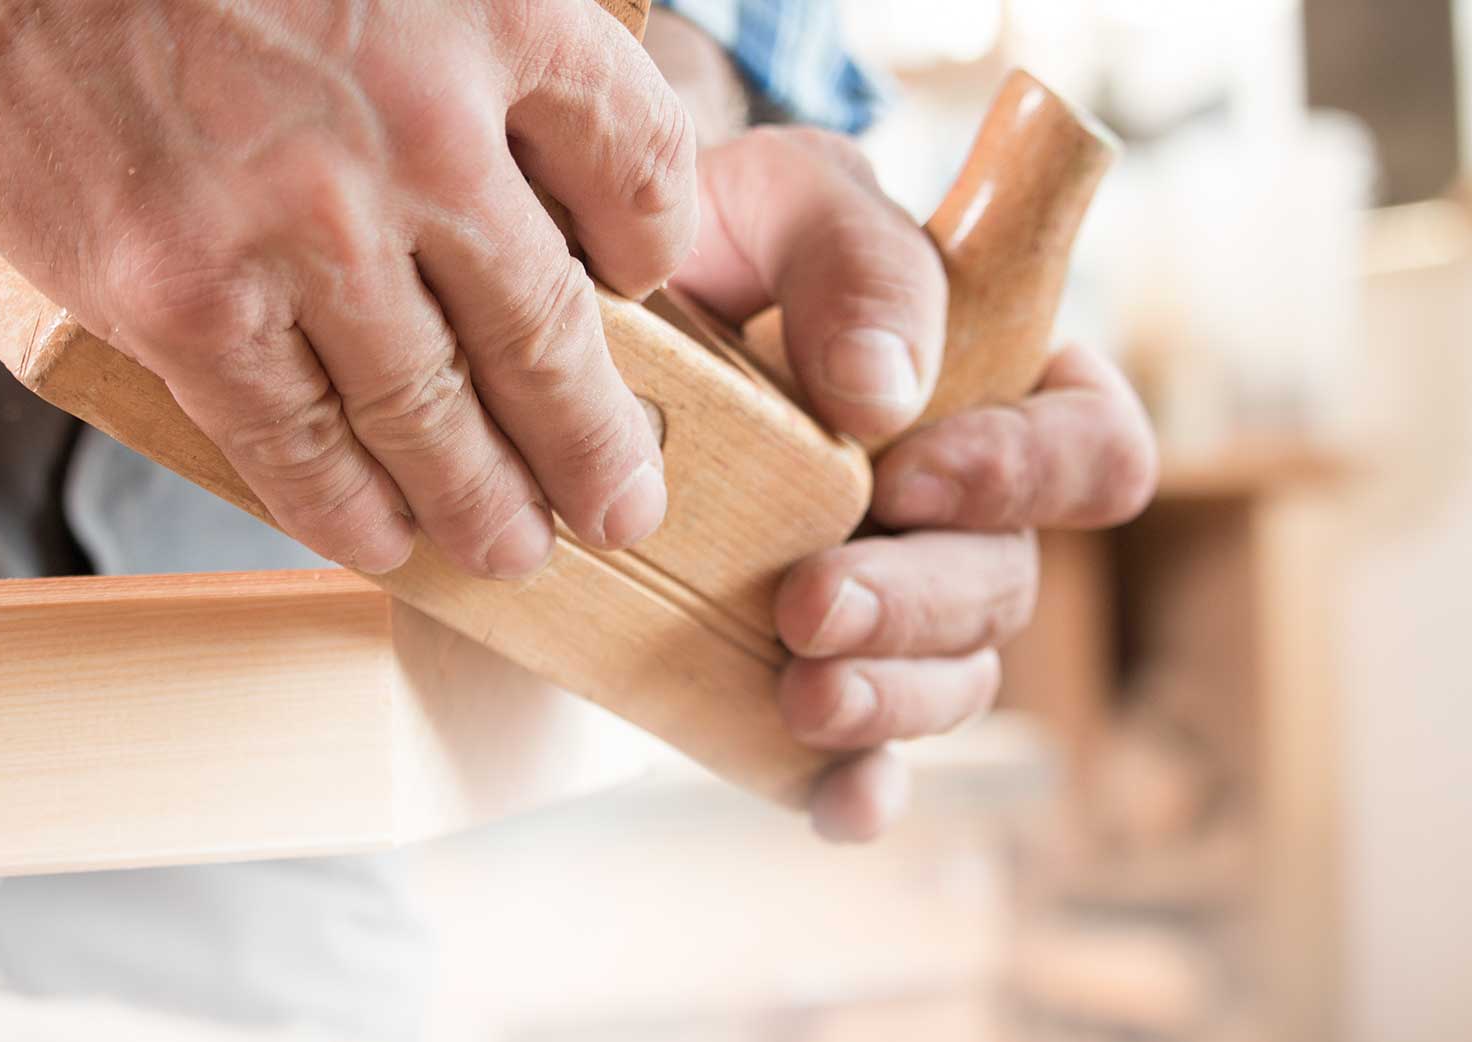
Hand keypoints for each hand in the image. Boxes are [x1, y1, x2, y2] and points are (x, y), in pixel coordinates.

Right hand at [0, 0, 695, 576]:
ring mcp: (304, 229)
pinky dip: (344, 506)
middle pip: (546, 330)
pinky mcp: (183, 297)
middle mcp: (420, 136)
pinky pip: (290, 436)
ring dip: (483, 497)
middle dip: (592, 439)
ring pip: (429, 411)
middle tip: (620, 502)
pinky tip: (383, 541)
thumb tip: (516, 136)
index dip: (652, 241)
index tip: (640, 282)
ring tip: (516, 547)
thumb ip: (468, 27)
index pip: (634, 162)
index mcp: (492, 13)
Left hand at [671, 128, 1156, 840]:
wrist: (598, 321)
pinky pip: (864, 758)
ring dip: (887, 699)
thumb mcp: (784, 196)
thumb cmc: (720, 239)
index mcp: (996, 391)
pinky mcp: (806, 664)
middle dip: (918, 605)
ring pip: (949, 681)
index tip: (910, 474)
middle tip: (810, 603)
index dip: (1030, 474)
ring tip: (801, 693)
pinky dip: (855, 789)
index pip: (1096, 450)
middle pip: (1006, 588)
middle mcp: (959, 510)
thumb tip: (892, 390)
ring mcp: (889, 599)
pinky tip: (828, 803)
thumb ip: (857, 256)